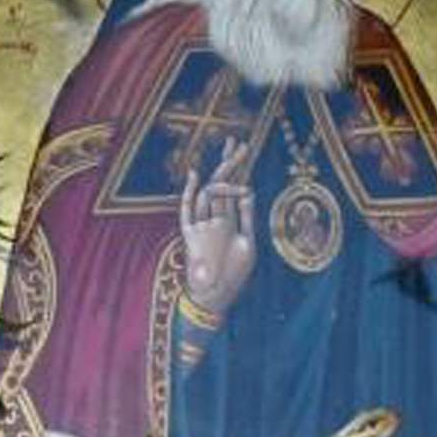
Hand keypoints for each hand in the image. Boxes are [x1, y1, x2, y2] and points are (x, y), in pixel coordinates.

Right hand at [180, 139, 255, 317]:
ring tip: (234, 157)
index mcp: (230, 221)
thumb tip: (248, 192)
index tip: (244, 148)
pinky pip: (188, 210)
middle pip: (222, 184)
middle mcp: (216, 218)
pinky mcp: (191, 233)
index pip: (235, 188)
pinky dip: (191, 193)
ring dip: (223, 176)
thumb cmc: (234, 274)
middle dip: (230, 163)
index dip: (239, 169)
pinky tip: (197, 175)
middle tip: (239, 142)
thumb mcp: (248, 244)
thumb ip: (246, 219)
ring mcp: (203, 224)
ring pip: (211, 193)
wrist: (216, 294)